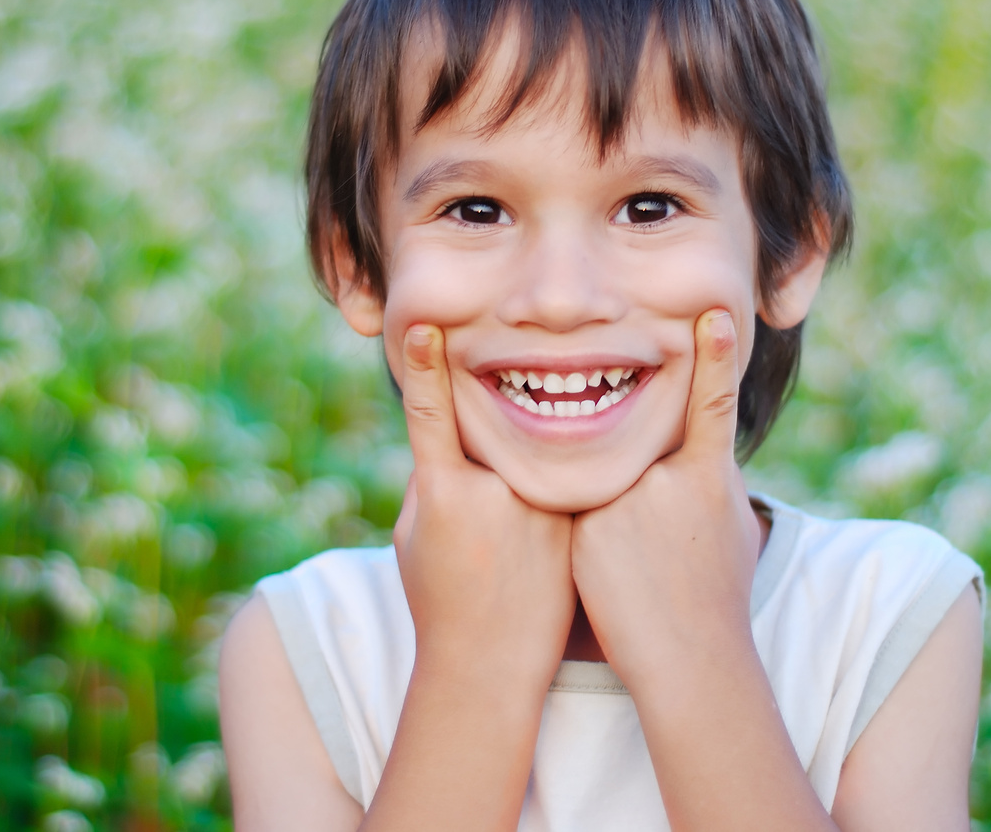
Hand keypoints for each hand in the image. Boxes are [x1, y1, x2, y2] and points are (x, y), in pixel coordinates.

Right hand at [393, 325, 576, 681]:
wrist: (491, 663)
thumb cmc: (440, 597)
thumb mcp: (414, 535)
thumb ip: (429, 478)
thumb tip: (442, 430)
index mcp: (444, 490)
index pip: (429, 412)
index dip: (422, 366)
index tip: (424, 326)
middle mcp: (495, 489)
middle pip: (492, 430)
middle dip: (486, 447)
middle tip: (488, 500)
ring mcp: (540, 503)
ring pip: (530, 455)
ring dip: (523, 477)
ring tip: (512, 544)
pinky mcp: (575, 517)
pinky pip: (564, 477)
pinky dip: (555, 489)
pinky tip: (539, 540)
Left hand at [570, 310, 761, 691]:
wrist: (691, 656)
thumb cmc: (716, 596)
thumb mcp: (728, 525)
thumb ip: (707, 477)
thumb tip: (704, 448)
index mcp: (710, 472)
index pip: (713, 403)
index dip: (715, 356)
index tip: (715, 314)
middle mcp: (669, 475)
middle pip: (638, 452)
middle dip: (642, 494)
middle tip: (661, 549)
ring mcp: (628, 497)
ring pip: (604, 481)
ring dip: (614, 520)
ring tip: (640, 573)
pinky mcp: (590, 522)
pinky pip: (579, 508)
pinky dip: (590, 537)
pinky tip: (613, 577)